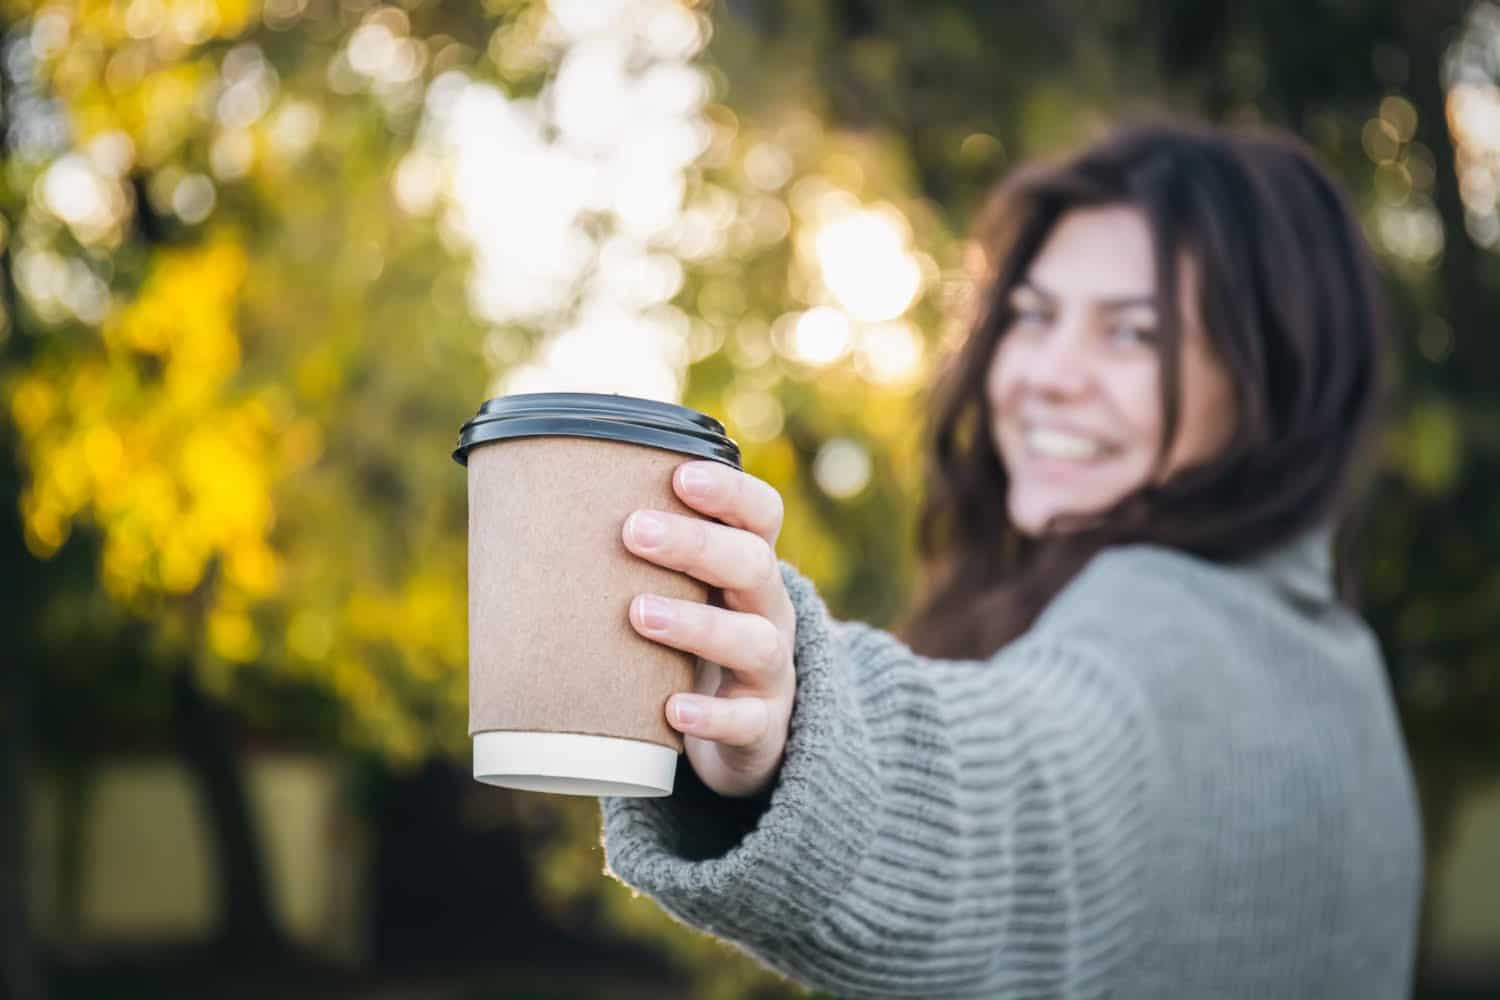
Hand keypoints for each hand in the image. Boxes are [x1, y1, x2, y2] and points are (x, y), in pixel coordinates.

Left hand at [622, 460, 796, 798]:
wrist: (744, 734)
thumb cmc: (688, 646)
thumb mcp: (676, 597)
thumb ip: (624, 567)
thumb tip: (510, 529)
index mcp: (748, 567)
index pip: (760, 514)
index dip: (730, 490)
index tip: (679, 475)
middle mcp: (768, 610)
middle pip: (754, 564)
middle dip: (697, 545)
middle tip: (633, 531)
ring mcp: (770, 671)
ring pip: (754, 640)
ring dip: (698, 624)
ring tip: (638, 613)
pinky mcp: (761, 727)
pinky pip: (745, 721)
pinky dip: (711, 715)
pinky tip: (672, 708)